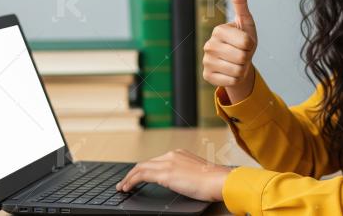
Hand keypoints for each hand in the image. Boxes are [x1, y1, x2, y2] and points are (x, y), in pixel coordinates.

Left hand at [114, 149, 232, 201]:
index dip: (144, 170)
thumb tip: (182, 182)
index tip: (138, 177)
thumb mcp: (197, 174)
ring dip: (129, 178)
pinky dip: (131, 181)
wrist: (220, 180)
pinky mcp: (165, 173)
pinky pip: (142, 175)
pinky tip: (127, 188)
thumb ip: (186, 174)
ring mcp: (168, 163)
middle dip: (133, 173)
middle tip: (125, 182)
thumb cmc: (214, 181)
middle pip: (146, 163)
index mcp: (180, 154)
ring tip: (122, 186)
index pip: (156, 161)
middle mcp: (172, 155)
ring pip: (140, 168)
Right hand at [202, 0, 257, 102]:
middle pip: (242, 56)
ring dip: (242, 68)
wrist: (237, 62)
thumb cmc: (243, 40)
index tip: (245, 42)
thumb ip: (241, 2)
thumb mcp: (246, 22)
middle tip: (241, 54)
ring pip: (237, 70)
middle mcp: (208, 45)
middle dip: (247, 58)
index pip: (246, 42)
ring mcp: (206, 61)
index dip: (251, 44)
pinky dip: (235, 79)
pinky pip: (231, 81)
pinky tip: (229, 72)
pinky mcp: (207, 76)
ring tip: (236, 62)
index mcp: (219, 30)